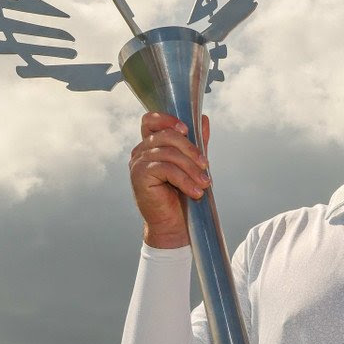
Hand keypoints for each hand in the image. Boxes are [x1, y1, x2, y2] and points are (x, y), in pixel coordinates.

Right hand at [129, 111, 209, 248]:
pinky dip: (185, 180)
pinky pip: (166, 169)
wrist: (172, 224)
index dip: (167, 119)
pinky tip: (196, 191)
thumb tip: (204, 120)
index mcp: (150, 145)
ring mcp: (137, 163)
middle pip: (166, 135)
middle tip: (205, 165)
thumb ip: (196, 142)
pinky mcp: (139, 176)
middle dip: (190, 149)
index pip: (150, 120)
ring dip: (191, 168)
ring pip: (169, 153)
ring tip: (205, 183)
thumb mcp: (191, 164)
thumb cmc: (180, 194)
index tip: (187, 129)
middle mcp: (140, 151)